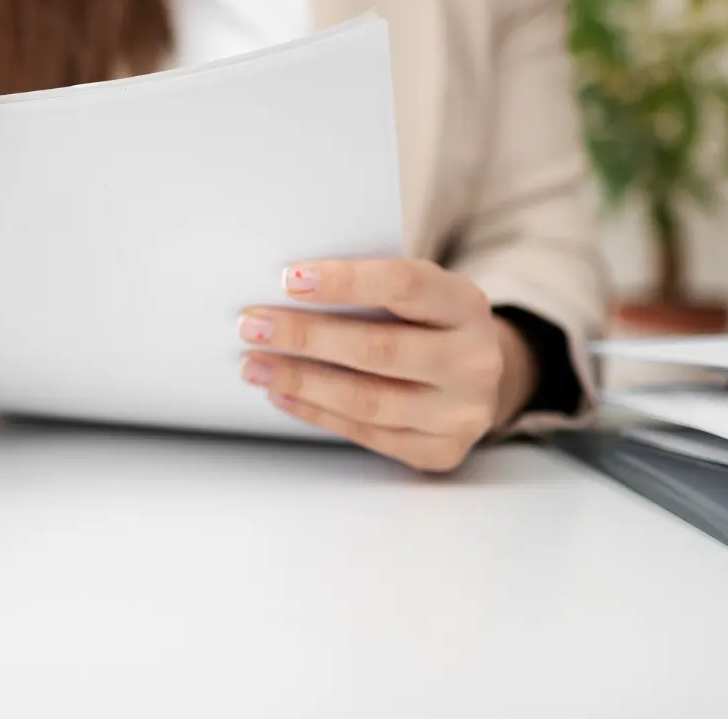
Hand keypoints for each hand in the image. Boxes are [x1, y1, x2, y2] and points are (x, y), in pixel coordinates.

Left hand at [237, 259, 536, 472]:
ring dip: (300, 381)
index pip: (403, 286)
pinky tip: (282, 393)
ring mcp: (460, 412)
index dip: (345, 282)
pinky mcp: (439, 450)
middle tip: (251, 326)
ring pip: (367, 400)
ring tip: (254, 365)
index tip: (289, 278)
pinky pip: (366, 434)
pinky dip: (316, 412)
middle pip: (378, 349)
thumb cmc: (428, 322)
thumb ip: (370, 288)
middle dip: (305, 337)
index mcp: (465, 305)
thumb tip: (288, 288)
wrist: (476, 376)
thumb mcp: (418, 292)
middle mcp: (473, 361)